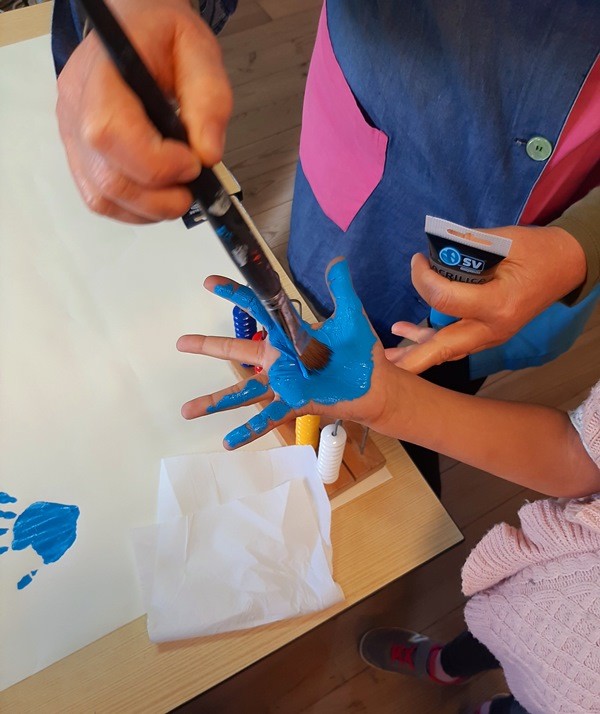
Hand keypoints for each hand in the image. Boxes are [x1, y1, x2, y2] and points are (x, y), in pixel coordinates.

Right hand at [56, 0, 232, 222]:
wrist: (133, 27)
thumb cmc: (160, 35)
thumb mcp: (199, 50)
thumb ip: (209, 100)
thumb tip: (207, 154)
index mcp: (101, 72)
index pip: (111, 132)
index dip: (156, 163)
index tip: (192, 162)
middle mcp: (76, 107)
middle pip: (108, 178)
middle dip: (160, 197)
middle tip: (191, 184)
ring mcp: (73, 135)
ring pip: (102, 197)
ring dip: (150, 208)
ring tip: (178, 191)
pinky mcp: (80, 155)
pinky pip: (100, 199)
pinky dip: (135, 208)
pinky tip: (158, 194)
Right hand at [177, 259, 397, 448]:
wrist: (376, 385)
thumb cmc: (361, 353)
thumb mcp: (350, 316)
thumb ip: (341, 289)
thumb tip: (336, 261)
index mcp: (289, 334)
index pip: (257, 309)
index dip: (234, 294)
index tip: (210, 283)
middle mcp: (279, 358)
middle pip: (235, 349)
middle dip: (207, 346)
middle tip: (180, 342)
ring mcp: (283, 383)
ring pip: (242, 391)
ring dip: (215, 401)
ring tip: (187, 411)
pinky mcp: (294, 403)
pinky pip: (267, 418)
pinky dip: (248, 430)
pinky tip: (228, 442)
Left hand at [385, 224, 586, 372]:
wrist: (567, 266)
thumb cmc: (537, 250)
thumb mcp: (504, 241)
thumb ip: (465, 249)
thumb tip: (431, 253)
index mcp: (497, 304)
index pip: (446, 300)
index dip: (423, 279)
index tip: (416, 261)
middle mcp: (493, 328)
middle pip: (445, 347)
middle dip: (413, 357)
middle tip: (384, 365)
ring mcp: (492, 335)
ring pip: (449, 348)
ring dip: (418, 351)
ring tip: (389, 358)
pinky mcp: (489, 333)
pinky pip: (456, 341)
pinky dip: (432, 339)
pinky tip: (409, 334)